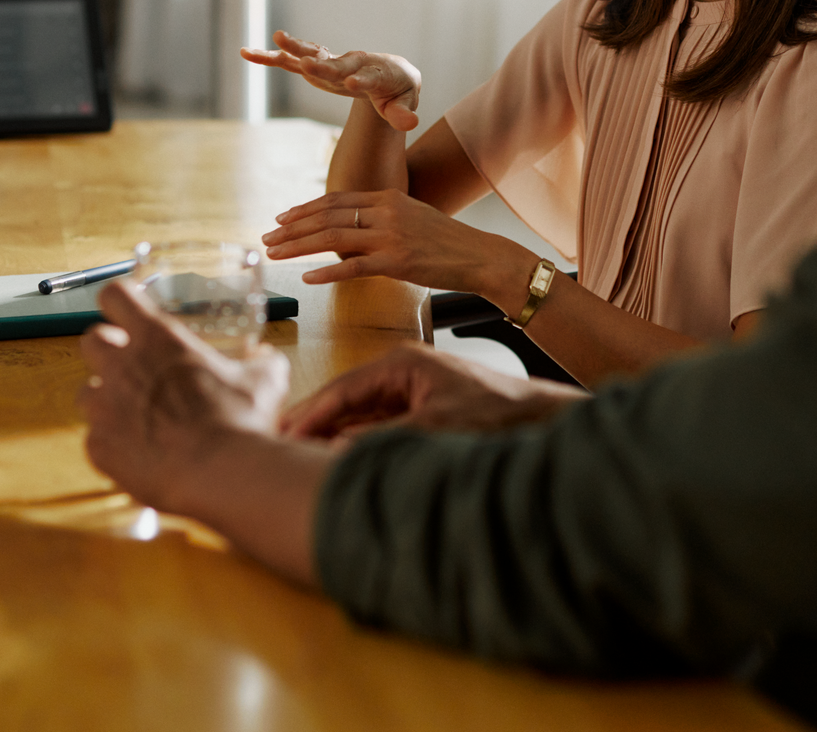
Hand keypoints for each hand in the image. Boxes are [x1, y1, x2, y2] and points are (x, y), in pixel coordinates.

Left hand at [79, 280, 289, 510]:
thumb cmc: (240, 422)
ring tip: (136, 414)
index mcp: (158, 338)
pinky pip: (94, 438)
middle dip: (107, 348)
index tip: (129, 310)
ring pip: (87, 391)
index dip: (120, 300)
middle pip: (91, 339)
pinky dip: (113, 442)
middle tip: (132, 364)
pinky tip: (139, 450)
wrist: (221, 475)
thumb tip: (264, 357)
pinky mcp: (99, 447)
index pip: (115, 295)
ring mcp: (104, 408)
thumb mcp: (264, 379)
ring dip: (107, 398)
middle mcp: (122, 366)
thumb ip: (260, 361)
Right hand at [241, 31, 421, 130]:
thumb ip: (403, 114)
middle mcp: (351, 64)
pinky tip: (248, 53)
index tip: (351, 84)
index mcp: (374, 75)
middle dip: (322, 65)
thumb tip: (411, 123)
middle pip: (336, 64)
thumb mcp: (403, 103)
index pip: (367, 78)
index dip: (359, 80)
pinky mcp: (317, 65)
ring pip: (310, 55)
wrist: (391, 72)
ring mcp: (332, 63)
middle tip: (308, 63)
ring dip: (294, 48)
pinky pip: (292, 60)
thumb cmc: (397, 90)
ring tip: (275, 41)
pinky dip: (272, 57)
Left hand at [263, 189, 535, 298]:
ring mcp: (390, 236)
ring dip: (298, 246)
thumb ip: (380, 219)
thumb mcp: (412, 217)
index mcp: (387, 197)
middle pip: (327, 216)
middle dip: (292, 228)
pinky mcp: (397, 262)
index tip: (282, 219)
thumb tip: (349, 231)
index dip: (304, 209)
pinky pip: (354, 266)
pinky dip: (327, 270)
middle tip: (266, 238)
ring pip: (333, 237)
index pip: (335, 199)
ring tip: (275, 254)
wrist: (480, 255)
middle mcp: (385, 211)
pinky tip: (307, 275)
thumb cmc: (446, 242)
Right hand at [281, 343, 583, 439]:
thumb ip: (384, 439)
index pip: (345, 388)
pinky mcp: (421, 408)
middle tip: (280, 440)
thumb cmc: (495, 412)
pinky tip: (337, 453)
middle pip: (348, 398)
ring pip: (361, 413)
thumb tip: (338, 452)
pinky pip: (379, 423)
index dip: (313, 412)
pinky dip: (357, 438)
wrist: (537, 417)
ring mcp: (411, 390)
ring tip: (300, 450)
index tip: (286, 430)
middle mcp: (403, 372)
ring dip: (334, 432)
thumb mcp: (435, 427)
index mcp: (402, 363)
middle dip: (316, 420)